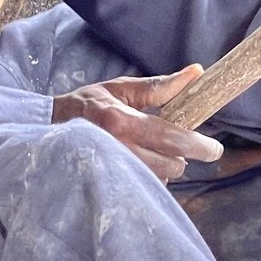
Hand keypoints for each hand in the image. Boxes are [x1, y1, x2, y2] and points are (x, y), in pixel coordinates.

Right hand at [51, 65, 222, 181]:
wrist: (46, 127)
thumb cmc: (88, 104)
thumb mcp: (122, 89)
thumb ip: (159, 86)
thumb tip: (196, 72)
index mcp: (122, 122)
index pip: (171, 138)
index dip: (198, 146)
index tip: (214, 149)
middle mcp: (117, 149)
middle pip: (169, 166)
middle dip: (181, 158)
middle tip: (181, 149)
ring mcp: (110, 170)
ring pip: (157, 180)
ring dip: (164, 170)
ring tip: (154, 154)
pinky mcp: (106, 184)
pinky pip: (141, 188)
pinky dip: (148, 179)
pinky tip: (141, 166)